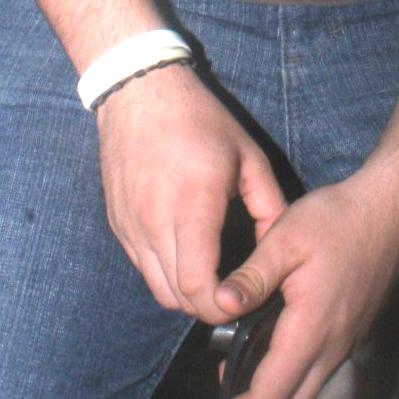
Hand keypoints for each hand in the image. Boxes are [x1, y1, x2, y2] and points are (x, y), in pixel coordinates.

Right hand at [95, 63, 286, 323]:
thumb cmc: (200, 120)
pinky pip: (142, 268)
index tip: (245, 301)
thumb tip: (280, 249)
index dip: (224, 307)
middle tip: (236, 297)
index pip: (199, 286)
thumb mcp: (248, 157)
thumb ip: (269, 207)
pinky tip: (187, 258)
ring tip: (214, 282)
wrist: (139, 91)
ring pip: (157, 289)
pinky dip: (165, 275)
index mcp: (192, 206)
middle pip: (178, 298)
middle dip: (209, 307)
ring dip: (186, 295)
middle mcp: (154, 223)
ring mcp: (130, 227)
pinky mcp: (117, 224)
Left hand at [189, 168, 398, 398]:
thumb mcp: (285, 237)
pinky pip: (318, 373)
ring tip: (233, 371)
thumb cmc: (336, 219)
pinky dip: (289, 377)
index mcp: (310, 331)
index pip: (267, 398)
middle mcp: (332, 348)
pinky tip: (266, 346)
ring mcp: (346, 343)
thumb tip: (219, 307)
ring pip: (304, 395)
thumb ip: (252, 277)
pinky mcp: (353, 333)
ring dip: (269, 397)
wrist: (390, 209)